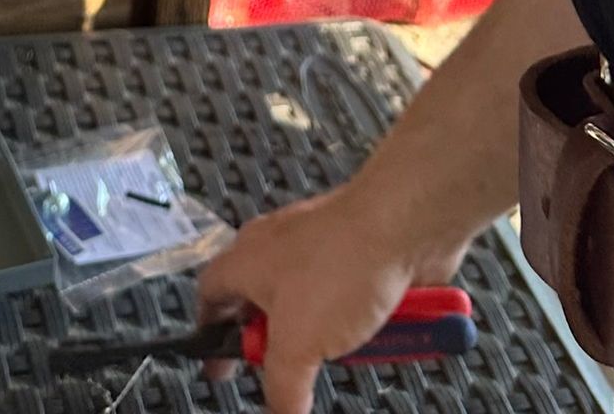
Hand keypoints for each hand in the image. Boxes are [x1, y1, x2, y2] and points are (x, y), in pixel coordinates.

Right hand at [195, 166, 469, 413]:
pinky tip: (372, 334)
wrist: (405, 223)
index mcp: (247, 260)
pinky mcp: (357, 252)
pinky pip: (348, 295)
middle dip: (275, 343)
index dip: (211, 332)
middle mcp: (279, 249)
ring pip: (310, 304)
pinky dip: (356, 319)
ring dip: (322, 335)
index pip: (209, 295)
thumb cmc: (341, 265)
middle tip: (285, 372)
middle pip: (260, 304)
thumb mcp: (297, 346)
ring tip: (339, 351)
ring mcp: (321, 247)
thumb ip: (282, 390)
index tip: (220, 363)